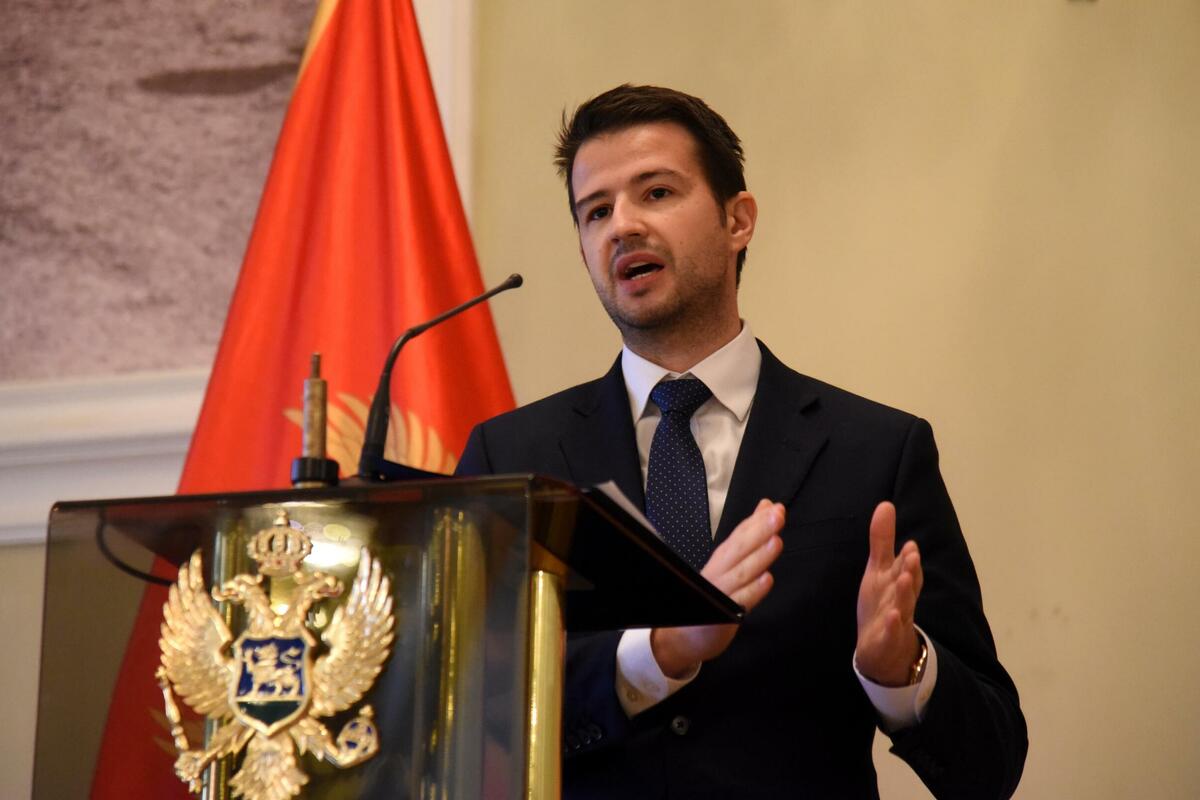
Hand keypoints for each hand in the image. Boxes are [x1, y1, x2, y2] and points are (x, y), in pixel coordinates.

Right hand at [651, 499, 783, 678]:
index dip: (755, 520)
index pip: (738, 535)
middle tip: (776, 516)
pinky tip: (765, 580)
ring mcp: (719, 595)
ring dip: (758, 556)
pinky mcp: (722, 618)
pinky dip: (752, 591)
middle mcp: (718, 574)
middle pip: (737, 549)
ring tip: (775, 541)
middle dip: (758, 531)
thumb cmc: (710, 596)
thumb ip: (749, 535)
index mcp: (721, 561)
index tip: (773, 506)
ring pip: (740, 573)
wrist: (682, 637)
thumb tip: (766, 507)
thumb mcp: (730, 563)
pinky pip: (738, 602)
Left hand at [855, 501, 922, 685]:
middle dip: (911, 570)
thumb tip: (886, 504)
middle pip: (908, 584)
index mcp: (899, 582)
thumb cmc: (883, 602)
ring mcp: (896, 620)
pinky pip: (891, 632)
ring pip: (903, 606)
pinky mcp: (886, 639)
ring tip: (905, 579)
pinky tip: (891, 616)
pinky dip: (892, 625)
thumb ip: (882, 539)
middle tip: (912, 554)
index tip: (909, 544)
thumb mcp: (879, 569)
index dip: (908, 558)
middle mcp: (901, 599)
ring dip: (904, 593)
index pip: (906, 568)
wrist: (883, 649)